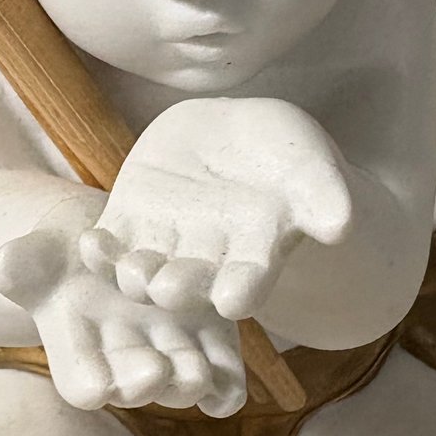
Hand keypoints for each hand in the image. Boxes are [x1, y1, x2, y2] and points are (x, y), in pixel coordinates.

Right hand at [0, 211, 245, 415]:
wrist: (112, 246)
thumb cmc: (61, 254)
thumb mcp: (39, 253)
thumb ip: (22, 263)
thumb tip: (2, 264)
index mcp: (81, 357)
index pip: (83, 382)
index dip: (90, 382)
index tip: (96, 384)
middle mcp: (127, 366)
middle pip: (137, 386)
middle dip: (145, 381)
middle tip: (155, 371)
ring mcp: (172, 355)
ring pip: (183, 384)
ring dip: (189, 381)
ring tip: (194, 369)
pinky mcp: (212, 340)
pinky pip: (223, 375)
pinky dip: (226, 384)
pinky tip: (229, 381)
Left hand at [80, 99, 352, 321]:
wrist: (234, 136)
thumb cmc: (283, 155)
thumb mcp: (308, 166)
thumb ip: (322, 196)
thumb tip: (343, 224)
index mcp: (254, 256)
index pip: (250, 279)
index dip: (242, 288)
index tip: (235, 299)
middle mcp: (206, 261)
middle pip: (193, 282)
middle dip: (182, 287)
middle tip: (171, 291)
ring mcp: (165, 244)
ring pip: (148, 269)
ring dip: (137, 275)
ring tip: (132, 272)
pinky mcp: (130, 223)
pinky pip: (112, 244)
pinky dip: (100, 249)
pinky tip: (91, 244)